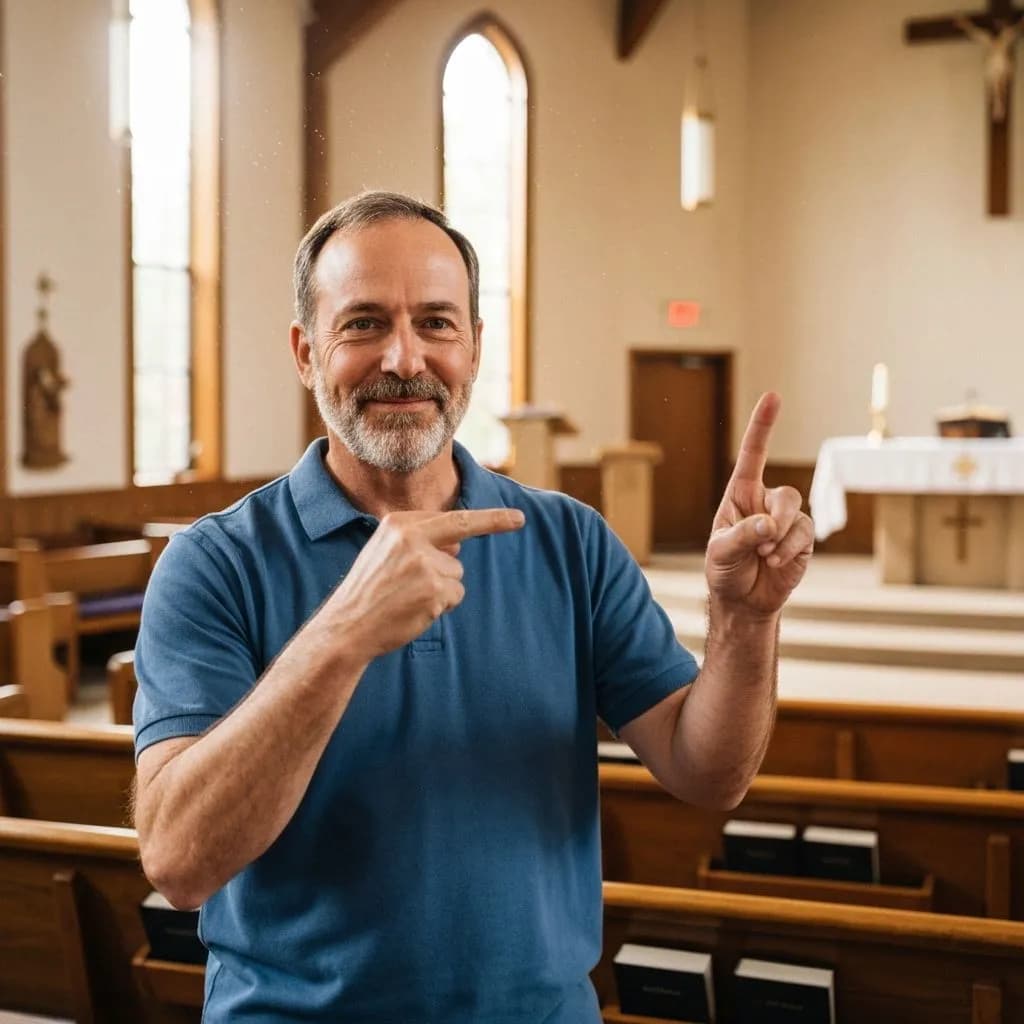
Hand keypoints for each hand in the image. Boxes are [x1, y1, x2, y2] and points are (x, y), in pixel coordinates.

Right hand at [325, 508, 524, 660]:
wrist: (347, 627)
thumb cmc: (368, 592)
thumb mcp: (384, 554)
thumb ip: (419, 543)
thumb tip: (457, 546)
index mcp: (399, 524)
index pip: (451, 517)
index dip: (487, 517)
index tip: (514, 517)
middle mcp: (412, 537)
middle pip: (464, 530)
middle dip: (496, 522)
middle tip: (519, 520)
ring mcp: (425, 563)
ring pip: (456, 573)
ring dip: (441, 588)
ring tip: (409, 598)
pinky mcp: (434, 589)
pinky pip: (455, 595)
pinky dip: (441, 606)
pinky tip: (415, 610)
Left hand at [705, 393, 813, 616]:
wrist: (741, 599)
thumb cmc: (725, 569)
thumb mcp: (721, 552)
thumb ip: (742, 536)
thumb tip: (769, 525)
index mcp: (741, 494)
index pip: (753, 455)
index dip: (763, 426)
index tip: (773, 396)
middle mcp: (766, 502)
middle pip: (785, 495)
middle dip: (777, 519)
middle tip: (761, 542)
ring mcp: (788, 521)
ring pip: (797, 514)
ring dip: (780, 538)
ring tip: (762, 556)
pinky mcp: (803, 540)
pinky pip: (804, 536)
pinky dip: (788, 550)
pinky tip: (774, 561)